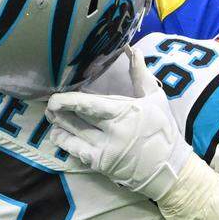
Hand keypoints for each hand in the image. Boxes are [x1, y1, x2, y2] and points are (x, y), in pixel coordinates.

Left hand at [46, 45, 193, 201]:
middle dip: (60, 110)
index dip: (69, 101)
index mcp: (125, 113)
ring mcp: (105, 150)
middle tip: (49, 102)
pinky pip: (76, 151)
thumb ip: (141, 75)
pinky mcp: (101, 164)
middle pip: (78, 119)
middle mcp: (113, 133)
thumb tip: (133, 50)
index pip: (90, 106)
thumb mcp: (156, 99)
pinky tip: (57, 134)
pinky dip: (64, 142)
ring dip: (59, 124)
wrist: (169, 169)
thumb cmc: (163, 131)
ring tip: (51, 115)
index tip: (55, 96)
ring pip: (74, 134)